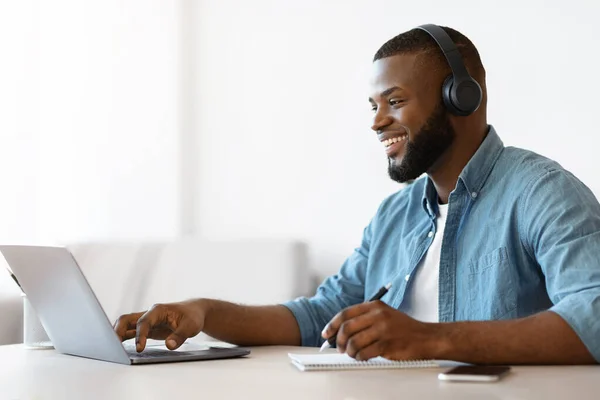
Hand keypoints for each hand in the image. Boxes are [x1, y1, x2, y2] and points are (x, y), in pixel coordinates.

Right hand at [113, 300, 206, 351]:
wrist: (194, 312)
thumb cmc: (192, 316)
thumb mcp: (191, 326)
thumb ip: (180, 336)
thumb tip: (169, 345)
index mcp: (158, 310)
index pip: (144, 322)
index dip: (140, 335)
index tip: (139, 348)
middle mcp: (149, 314)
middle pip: (127, 319)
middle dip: (117, 331)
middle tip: (112, 347)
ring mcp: (146, 321)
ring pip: (125, 325)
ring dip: (116, 335)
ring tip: (110, 349)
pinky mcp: (146, 328)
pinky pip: (130, 332)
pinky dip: (122, 339)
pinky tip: (117, 348)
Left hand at [321, 301, 436, 360]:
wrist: (426, 337)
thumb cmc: (403, 328)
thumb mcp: (384, 315)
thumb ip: (364, 319)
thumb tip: (340, 332)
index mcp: (374, 306)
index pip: (345, 313)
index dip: (332, 324)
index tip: (326, 334)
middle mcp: (377, 315)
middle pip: (346, 328)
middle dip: (339, 340)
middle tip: (340, 348)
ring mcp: (383, 329)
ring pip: (354, 342)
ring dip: (349, 351)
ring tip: (353, 354)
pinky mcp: (387, 344)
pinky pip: (364, 353)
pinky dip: (360, 357)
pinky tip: (363, 357)